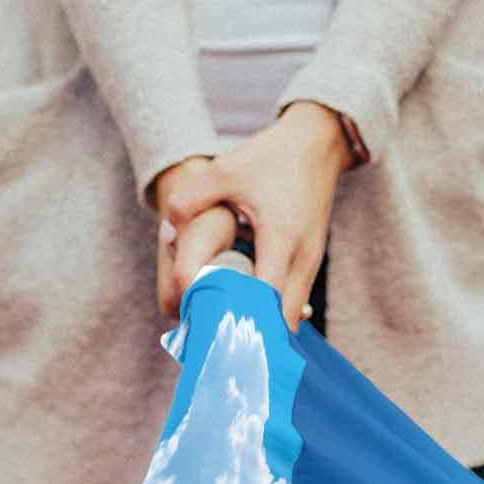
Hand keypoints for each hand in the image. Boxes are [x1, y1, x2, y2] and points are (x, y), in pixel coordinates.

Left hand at [157, 102, 353, 331]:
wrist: (318, 143)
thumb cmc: (271, 158)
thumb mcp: (226, 170)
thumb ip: (190, 198)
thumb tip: (165, 232)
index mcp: (281, 239)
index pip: (265, 300)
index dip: (242, 320)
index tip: (215, 332)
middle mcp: (302, 259)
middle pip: (282, 322)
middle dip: (253, 335)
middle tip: (217, 339)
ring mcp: (311, 264)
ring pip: (290, 317)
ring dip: (263, 326)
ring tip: (228, 330)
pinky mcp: (311, 265)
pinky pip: (292, 303)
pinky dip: (271, 313)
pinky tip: (245, 312)